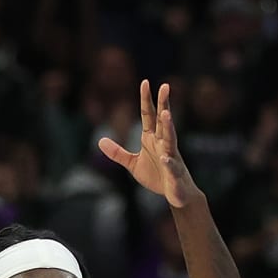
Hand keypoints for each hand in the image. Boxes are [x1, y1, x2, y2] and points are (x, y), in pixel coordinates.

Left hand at [98, 81, 202, 207]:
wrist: (177, 195)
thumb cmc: (157, 176)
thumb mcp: (133, 164)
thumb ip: (118, 153)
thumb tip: (100, 140)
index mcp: (152, 139)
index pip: (149, 116)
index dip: (146, 100)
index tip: (145, 82)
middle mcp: (163, 144)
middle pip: (162, 121)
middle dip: (164, 104)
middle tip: (165, 86)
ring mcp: (171, 157)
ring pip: (170, 139)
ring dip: (169, 127)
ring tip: (166, 114)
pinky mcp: (174, 174)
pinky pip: (171, 167)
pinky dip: (169, 163)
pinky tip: (165, 158)